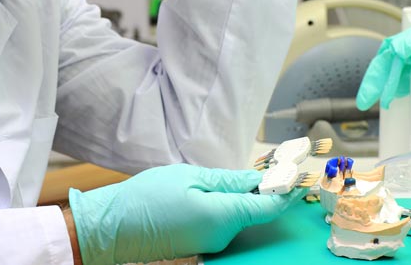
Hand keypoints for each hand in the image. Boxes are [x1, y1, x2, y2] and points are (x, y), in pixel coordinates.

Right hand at [68, 163, 305, 263]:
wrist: (112, 228)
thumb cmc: (146, 198)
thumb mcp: (188, 177)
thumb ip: (229, 180)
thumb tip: (260, 179)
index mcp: (223, 217)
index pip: (269, 206)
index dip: (286, 189)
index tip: (297, 173)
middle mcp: (222, 236)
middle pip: (254, 210)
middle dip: (262, 189)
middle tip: (269, 165)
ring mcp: (210, 244)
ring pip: (237, 215)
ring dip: (240, 196)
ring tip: (230, 175)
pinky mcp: (199, 245)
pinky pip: (221, 222)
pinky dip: (224, 206)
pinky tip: (208, 191)